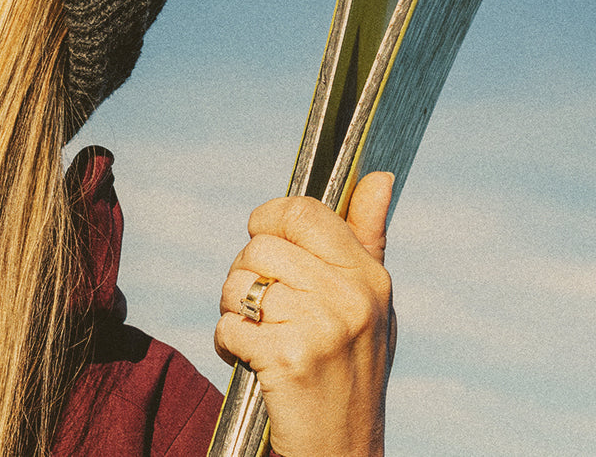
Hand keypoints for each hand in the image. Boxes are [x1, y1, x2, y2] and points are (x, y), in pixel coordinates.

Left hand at [214, 171, 396, 456]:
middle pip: (259, 244)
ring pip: (237, 282)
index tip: (268, 242)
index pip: (303, 211)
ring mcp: (323, 328)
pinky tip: (254, 363)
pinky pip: (228, 324)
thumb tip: (377, 176)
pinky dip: (228, 344)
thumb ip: (366, 238)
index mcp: (370, 276)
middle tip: (265, 307)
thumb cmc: (348, 370)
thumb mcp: (369, 304)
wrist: (342, 453)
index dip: (269, 222)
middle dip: (247, 274)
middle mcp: (352, 297)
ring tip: (262, 336)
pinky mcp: (290, 358)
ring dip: (234, 311)